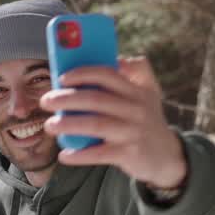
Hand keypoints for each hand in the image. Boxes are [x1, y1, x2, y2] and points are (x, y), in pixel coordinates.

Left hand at [39, 57, 186, 189]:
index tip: (61, 78)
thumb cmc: (148, 121)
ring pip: (95, 124)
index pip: (107, 74)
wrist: (168, 157)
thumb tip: (116, 57)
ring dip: (68, 124)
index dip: (82, 73)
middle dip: (66, 98)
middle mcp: (136, 108)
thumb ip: (137, 71)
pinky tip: (64, 155)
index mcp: (137, 90)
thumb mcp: (150, 93)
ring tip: (49, 125)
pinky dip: (80, 155)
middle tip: (46, 101)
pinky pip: (99, 153)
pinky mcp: (129, 154)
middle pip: (96, 99)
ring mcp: (133, 131)